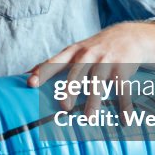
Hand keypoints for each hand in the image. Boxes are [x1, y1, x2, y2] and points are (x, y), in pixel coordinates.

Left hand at [26, 22, 154, 115]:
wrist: (129, 35)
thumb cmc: (94, 49)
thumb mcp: (73, 51)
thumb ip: (53, 63)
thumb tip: (26, 73)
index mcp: (73, 53)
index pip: (54, 62)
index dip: (42, 72)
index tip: (30, 83)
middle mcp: (88, 55)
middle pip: (76, 73)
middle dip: (70, 89)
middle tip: (64, 106)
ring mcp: (106, 61)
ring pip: (98, 83)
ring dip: (94, 101)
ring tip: (89, 118)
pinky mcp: (123, 68)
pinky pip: (123, 89)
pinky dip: (124, 105)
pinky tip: (124, 120)